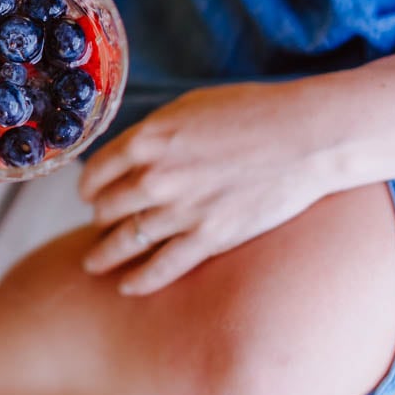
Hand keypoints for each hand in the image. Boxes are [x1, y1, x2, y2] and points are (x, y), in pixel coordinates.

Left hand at [79, 81, 335, 294]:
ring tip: (93, 264)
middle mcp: (155, 177)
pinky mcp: (209, 238)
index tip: (89, 197)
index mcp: (147, 140)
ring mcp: (180, 211)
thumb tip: (136, 151)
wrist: (304, 137)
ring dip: (105, 255)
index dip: (89, 188)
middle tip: (98, 228)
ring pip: (126, 242)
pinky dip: (140, 281)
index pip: (97, 172)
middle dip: (98, 220)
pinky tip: (128, 287)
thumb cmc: (253, 112)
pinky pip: (162, 268)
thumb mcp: (191, 106)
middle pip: (107, 208)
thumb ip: (156, 132)